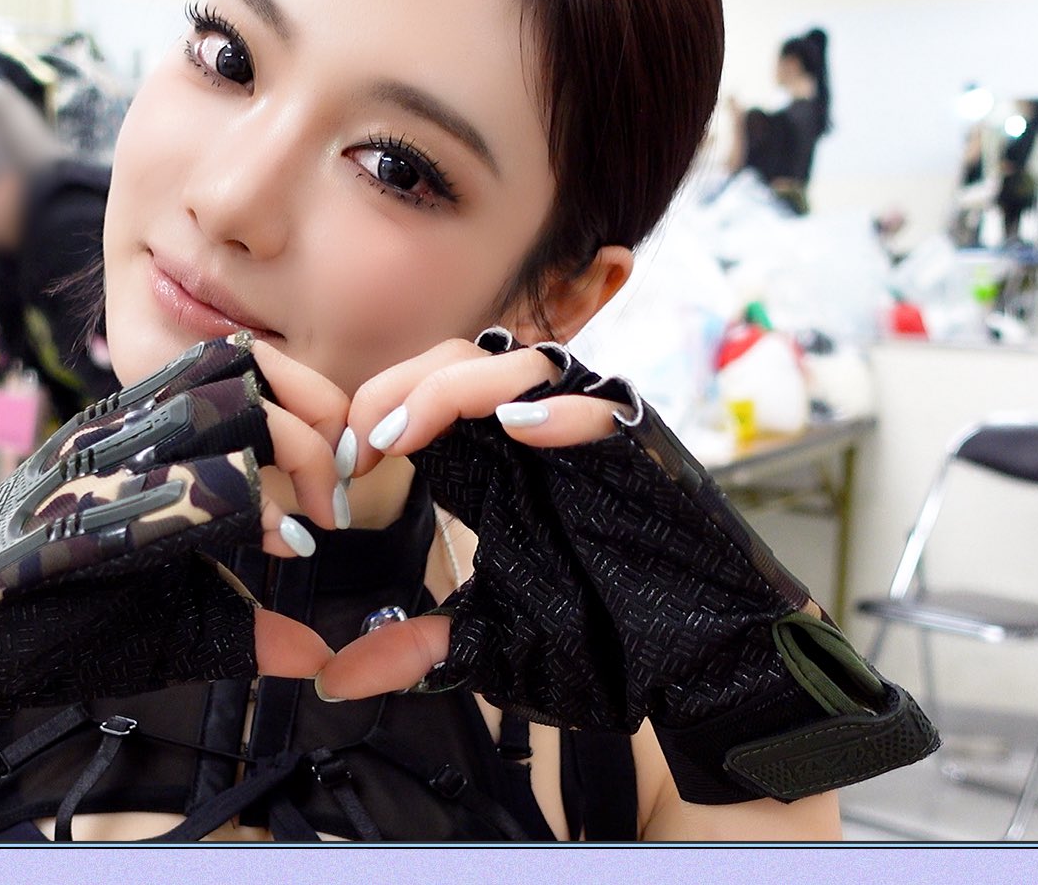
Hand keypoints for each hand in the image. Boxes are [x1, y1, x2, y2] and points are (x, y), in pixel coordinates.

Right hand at [0, 332, 346, 795]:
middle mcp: (110, 435)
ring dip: (277, 458)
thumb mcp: (162, 620)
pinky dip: (221, 509)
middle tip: (338, 501)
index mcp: (132, 434)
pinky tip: (260, 541)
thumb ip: (238, 627)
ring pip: (203, 413)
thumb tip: (317, 656)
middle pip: (235, 374)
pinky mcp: (58, 523)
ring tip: (305, 525)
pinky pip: (154, 491)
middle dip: (309, 429)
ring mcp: (82, 472)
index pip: (236, 366)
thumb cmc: (48, 621)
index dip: (309, 404)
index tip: (347, 473)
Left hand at [314, 330, 625, 699]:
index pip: (422, 393)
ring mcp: (594, 435)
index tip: (336, 468)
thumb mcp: (490, 642)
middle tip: (362, 446)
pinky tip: (519, 430)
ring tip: (407, 435)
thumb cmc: (606, 639)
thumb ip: (416, 649)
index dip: (372, 412)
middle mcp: (538, 434)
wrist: (701, 662)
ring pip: (521, 363)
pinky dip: (561, 412)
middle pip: (457, 359)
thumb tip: (336, 677)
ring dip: (454, 390)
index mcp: (496, 462)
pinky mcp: (648, 454)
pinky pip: (606, 409)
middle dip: (397, 389)